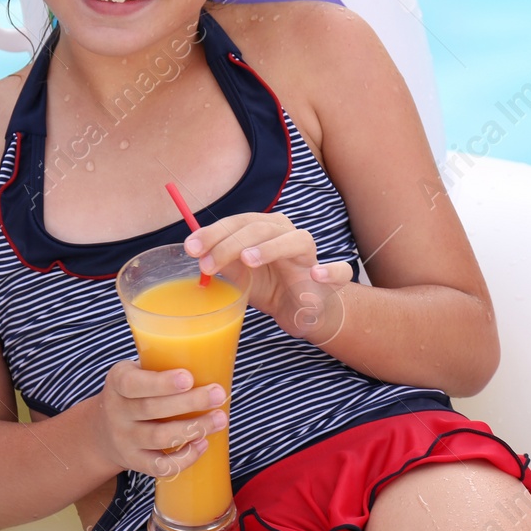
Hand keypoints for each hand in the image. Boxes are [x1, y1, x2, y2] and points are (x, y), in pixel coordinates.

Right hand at [93, 361, 228, 479]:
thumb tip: (215, 359)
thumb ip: (163, 365)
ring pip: (159, 437)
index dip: (161, 382)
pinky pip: (159, 466)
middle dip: (190, 402)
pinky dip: (184, 458)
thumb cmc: (137, 392)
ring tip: (219, 419)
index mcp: (118, 381)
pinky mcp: (134, 462)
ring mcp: (124, 439)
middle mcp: (117, 411)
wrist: (102, 430)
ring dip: (193, 428)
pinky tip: (202, 443)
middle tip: (218, 394)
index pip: (133, 383)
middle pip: (152, 409)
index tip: (188, 377)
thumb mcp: (139, 372)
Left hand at [183, 212, 350, 342]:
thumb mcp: (238, 273)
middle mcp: (287, 233)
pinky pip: (339, 271)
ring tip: (248, 260)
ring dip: (270, 248)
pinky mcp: (331, 278)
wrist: (299, 309)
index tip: (191, 248)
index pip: (238, 221)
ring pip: (295, 240)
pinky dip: (331, 270)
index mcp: (264, 228)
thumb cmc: (266, 285)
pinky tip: (316, 274)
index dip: (214, 232)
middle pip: (260, 227)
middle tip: (208, 264)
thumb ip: (221, 260)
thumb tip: (193, 249)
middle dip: (231, 243)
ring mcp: (310, 254)